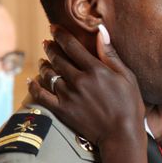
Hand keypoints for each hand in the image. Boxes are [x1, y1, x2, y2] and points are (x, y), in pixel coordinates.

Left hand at [28, 25, 147, 162]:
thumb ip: (111, 54)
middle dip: (50, 47)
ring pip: (48, 74)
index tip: (54, 28)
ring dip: (44, 64)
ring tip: (43, 61)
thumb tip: (101, 31)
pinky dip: (34, 86)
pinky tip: (31, 81)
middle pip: (57, 58)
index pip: (72, 46)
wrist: (121, 134)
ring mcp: (68, 95)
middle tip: (47, 42)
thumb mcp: (127, 76)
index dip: (60, 34)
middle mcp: (79, 80)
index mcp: (95, 70)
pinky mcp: (62, 110)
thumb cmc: (130, 104)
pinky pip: (41, 95)